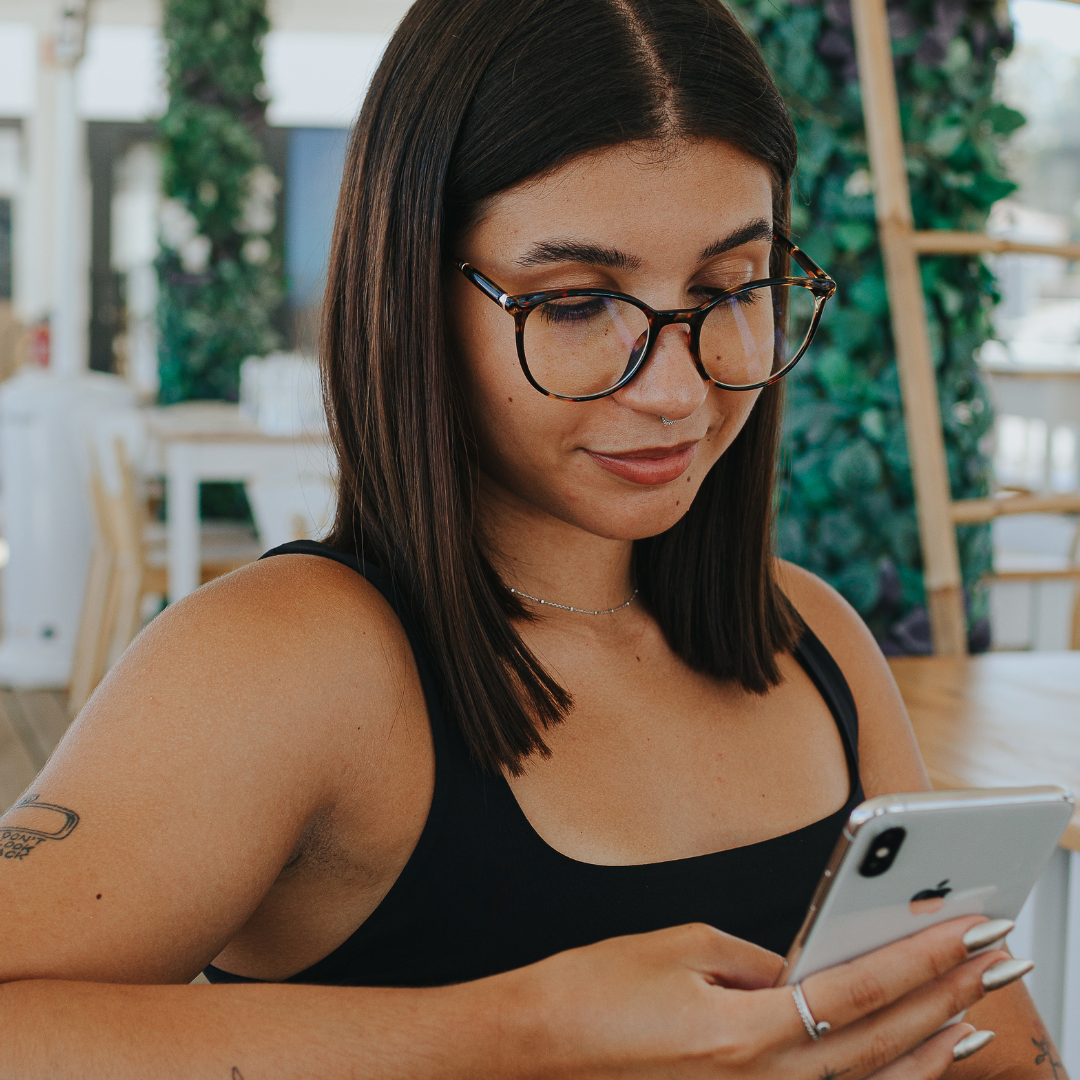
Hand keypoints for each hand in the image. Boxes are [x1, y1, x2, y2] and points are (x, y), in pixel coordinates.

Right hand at [502, 916, 1010, 1078]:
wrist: (534, 1053)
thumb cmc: (595, 993)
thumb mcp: (681, 950)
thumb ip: (758, 962)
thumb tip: (804, 969)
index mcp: (747, 1035)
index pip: (860, 989)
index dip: (923, 957)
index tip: (970, 928)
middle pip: (881, 1042)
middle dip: (947, 996)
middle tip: (995, 960)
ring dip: (931, 1050)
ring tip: (974, 1016)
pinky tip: (907, 1065)